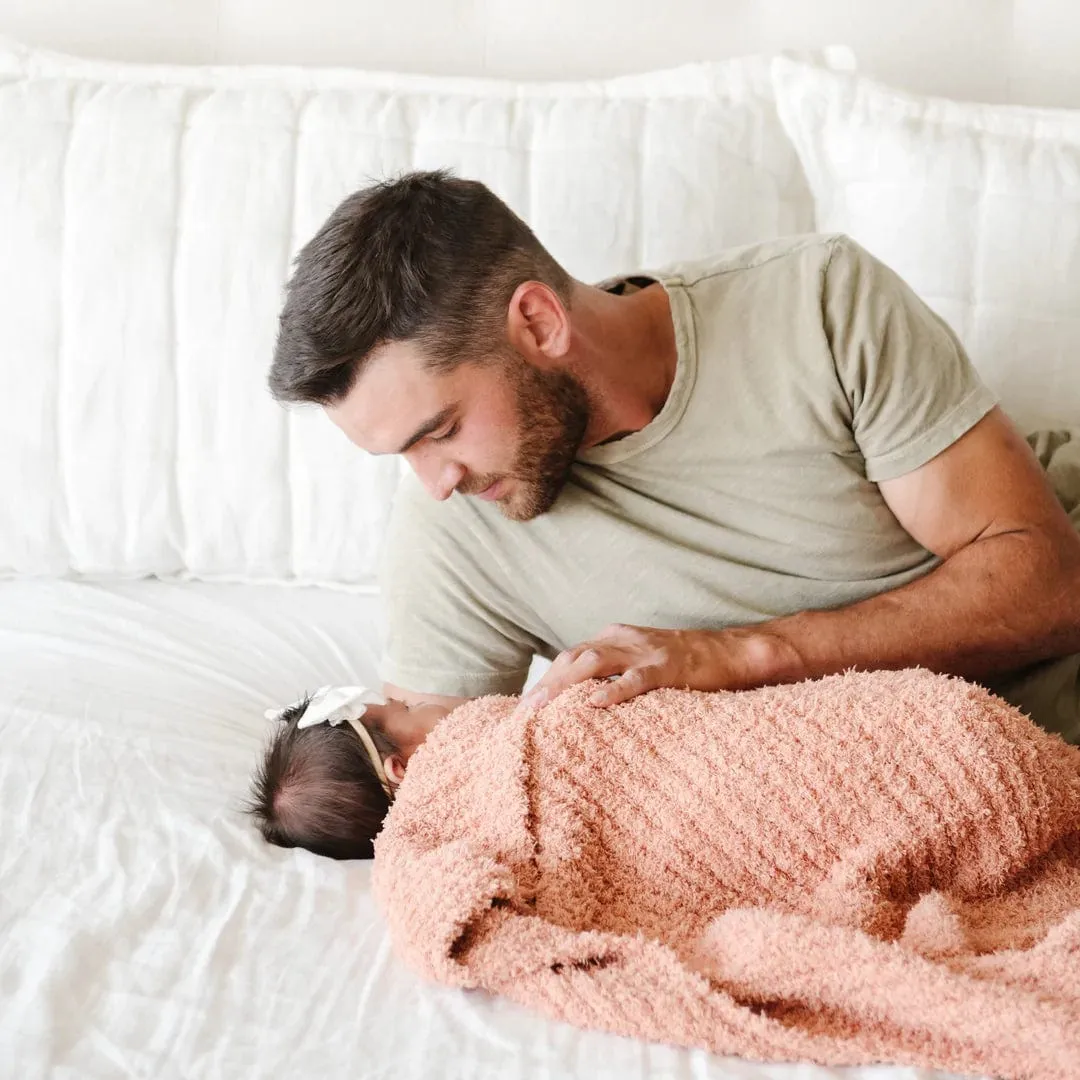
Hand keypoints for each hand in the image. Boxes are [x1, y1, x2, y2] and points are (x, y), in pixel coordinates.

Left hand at [514, 624, 777, 714]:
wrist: (731, 651)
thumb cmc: (685, 664)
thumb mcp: (641, 663)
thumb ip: (615, 674)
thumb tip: (585, 704)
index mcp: (615, 638)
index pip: (570, 656)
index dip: (546, 679)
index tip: (524, 706)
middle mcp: (624, 639)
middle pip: (574, 658)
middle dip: (546, 684)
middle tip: (523, 711)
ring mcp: (645, 651)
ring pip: (595, 662)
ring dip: (565, 685)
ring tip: (543, 708)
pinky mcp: (668, 667)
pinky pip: (636, 679)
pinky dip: (613, 690)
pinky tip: (594, 704)